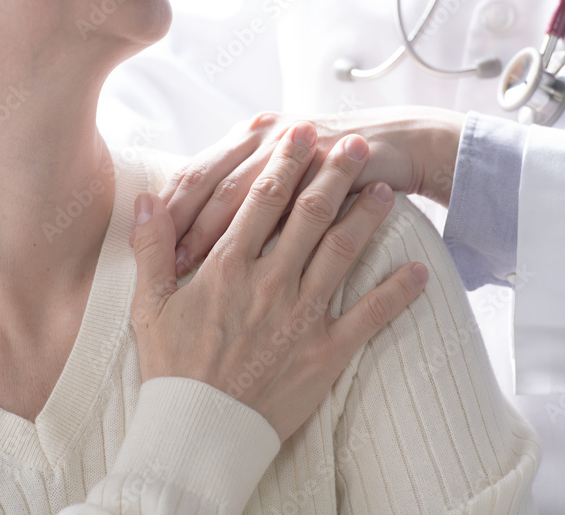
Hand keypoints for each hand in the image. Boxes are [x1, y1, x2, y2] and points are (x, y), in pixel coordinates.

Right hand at [130, 122, 427, 441]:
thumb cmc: (172, 368)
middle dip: (334, 173)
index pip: (262, 199)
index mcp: (228, 267)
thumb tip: (146, 200)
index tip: (304, 133)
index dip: (286, 160)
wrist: (198, 433)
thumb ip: (151, 248)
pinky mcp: (326, 351)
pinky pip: (369, 316)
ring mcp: (302, 316)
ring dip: (367, 216)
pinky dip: (396, 292)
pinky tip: (418, 271)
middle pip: (310, 213)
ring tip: (386, 187)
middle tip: (356, 143)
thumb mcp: (149, 305)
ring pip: (343, 252)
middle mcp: (270, 282)